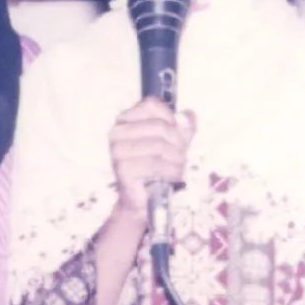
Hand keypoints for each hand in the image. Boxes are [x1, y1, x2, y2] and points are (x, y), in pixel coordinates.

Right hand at [106, 99, 192, 223]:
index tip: (178, 132)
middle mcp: (117, 132)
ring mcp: (117, 151)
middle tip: (183, 155)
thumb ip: (183, 127)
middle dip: (178, 142)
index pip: (150, 105)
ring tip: (180, 167)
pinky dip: (171, 171)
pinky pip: (155, 164)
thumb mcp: (173, 143)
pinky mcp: (122, 168)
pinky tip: (174, 176)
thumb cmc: (155, 168)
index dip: (170, 117)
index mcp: (125, 120)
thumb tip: (187, 116)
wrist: (142, 198)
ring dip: (177, 158)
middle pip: (158, 126)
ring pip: (159, 145)